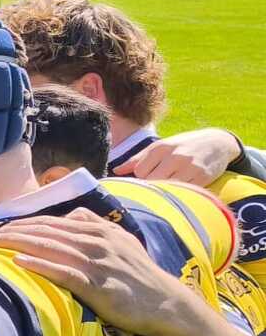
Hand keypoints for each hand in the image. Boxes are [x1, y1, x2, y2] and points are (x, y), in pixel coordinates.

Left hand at [0, 208, 198, 335]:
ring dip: (20, 244)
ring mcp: (97, 263)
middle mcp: (96, 242)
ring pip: (51, 248)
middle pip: (47, 232)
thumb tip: (70, 218)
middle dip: (15, 232)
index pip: (54, 223)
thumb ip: (95, 226)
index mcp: (99, 231)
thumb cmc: (138, 274)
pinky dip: (41, 266)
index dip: (25, 223)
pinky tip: (20, 263)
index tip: (1, 226)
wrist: (166, 303)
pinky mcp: (98, 286)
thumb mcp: (121, 241)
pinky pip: (64, 273)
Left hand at [114, 128, 240, 184]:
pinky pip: (184, 191)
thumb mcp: (161, 146)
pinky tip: (181, 190)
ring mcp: (190, 167)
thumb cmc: (183, 145)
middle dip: (152, 186)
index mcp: (161, 148)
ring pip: (168, 187)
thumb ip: (138, 159)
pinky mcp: (203, 177)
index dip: (141, 178)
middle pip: (152, 181)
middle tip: (157, 185)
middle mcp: (175, 156)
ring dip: (165, 191)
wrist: (218, 142)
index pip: (140, 172)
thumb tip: (116, 171)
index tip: (147, 178)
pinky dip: (180, 193)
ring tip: (169, 188)